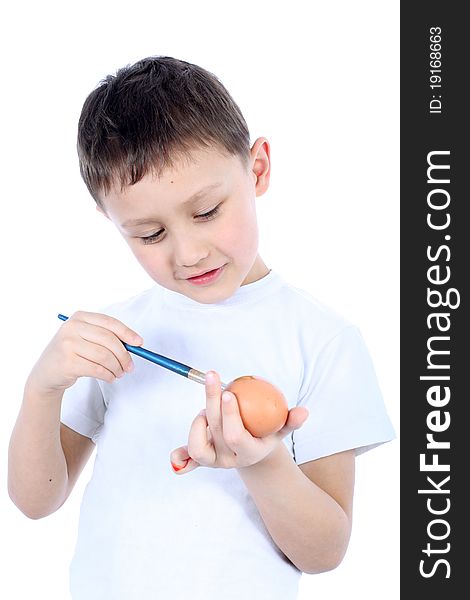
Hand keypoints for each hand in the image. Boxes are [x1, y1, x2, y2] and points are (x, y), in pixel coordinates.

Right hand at [27, 311, 142, 396]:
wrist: (46, 373)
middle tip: (130, 366)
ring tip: (119, 373)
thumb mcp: (85, 338)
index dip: (127, 333)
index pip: (109, 323)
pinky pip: (97, 369)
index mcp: (79, 317)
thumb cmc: (71, 354)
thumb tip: (134, 343)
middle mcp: (72, 328)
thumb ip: (106, 337)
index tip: (139, 343)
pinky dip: (108, 375)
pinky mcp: (68, 363)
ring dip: (116, 367)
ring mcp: (68, 345)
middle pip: (109, 340)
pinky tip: (110, 377)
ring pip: (104, 356)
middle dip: (124, 355)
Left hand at [170, 370, 308, 473]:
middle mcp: (229, 459)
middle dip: (212, 402)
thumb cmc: (267, 433)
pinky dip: (180, 458)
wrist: (253, 454)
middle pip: (216, 430)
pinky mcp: (201, 460)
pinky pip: (187, 460)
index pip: (236, 436)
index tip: (229, 392)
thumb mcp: (281, 428)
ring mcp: (214, 462)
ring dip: (198, 422)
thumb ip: (291, 421)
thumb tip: (304, 411)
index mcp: (249, 452)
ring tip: (206, 407)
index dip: (230, 415)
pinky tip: (174, 454)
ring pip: (198, 446)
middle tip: (212, 377)